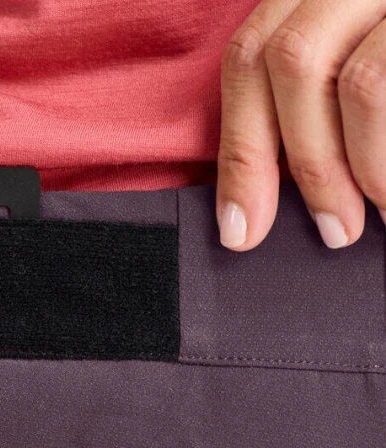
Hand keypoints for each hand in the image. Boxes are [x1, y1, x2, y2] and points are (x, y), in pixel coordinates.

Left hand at [217, 0, 385, 250]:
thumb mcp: (365, 57)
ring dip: (368, 167)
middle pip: (292, 60)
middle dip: (304, 165)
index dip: (241, 149)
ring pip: (364, 81)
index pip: (255, 53)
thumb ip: (318, 100)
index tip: (241, 231)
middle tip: (334, 233)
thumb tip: (254, 201)